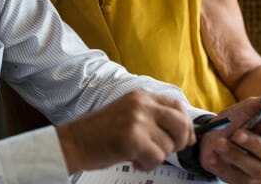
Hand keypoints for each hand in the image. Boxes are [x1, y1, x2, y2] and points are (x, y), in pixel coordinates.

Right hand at [55, 91, 194, 173]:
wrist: (74, 142)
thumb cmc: (99, 133)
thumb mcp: (128, 113)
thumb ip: (153, 117)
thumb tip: (186, 133)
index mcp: (141, 96)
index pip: (177, 105)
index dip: (186, 124)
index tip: (186, 138)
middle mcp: (141, 104)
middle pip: (181, 124)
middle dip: (178, 142)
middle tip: (163, 150)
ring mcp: (137, 120)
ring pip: (169, 146)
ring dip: (156, 156)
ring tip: (137, 154)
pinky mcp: (133, 139)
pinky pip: (156, 158)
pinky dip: (146, 165)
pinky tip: (133, 160)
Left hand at [199, 94, 260, 182]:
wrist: (211, 137)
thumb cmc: (233, 123)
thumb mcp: (244, 109)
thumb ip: (259, 103)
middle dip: (254, 143)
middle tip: (237, 134)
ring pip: (255, 168)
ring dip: (236, 154)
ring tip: (219, 143)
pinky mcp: (246, 181)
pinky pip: (237, 178)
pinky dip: (222, 167)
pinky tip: (212, 156)